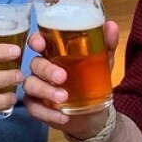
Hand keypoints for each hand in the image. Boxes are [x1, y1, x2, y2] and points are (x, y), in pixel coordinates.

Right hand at [22, 20, 119, 138]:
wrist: (94, 113)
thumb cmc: (92, 80)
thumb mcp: (102, 62)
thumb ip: (105, 45)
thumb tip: (111, 25)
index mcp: (53, 53)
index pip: (38, 42)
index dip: (35, 41)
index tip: (40, 44)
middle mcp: (41, 68)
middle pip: (35, 64)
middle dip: (46, 69)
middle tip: (62, 77)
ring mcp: (37, 88)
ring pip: (31, 85)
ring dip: (46, 91)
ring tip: (63, 98)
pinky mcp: (37, 107)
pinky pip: (34, 109)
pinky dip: (48, 113)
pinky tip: (63, 116)